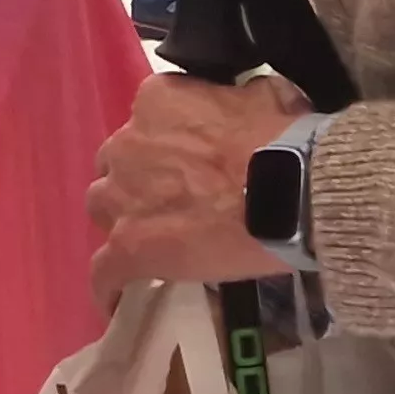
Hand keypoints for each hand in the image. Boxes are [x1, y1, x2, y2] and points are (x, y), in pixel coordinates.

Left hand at [87, 74, 308, 297]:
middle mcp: (128, 143)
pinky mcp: (127, 246)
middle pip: (118, 165)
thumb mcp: (269, 95)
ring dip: (125, 222)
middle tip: (176, 201)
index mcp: (158, 101)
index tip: (188, 162)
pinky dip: (110, 283)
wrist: (291, 194)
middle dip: (139, 182)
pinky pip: (104, 270)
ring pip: (104, 209)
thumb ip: (240, 96)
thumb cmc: (286, 142)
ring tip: (156, 243)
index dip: (165, 145)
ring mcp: (122, 197)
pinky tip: (121, 298)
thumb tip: (249, 100)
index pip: (147, 120)